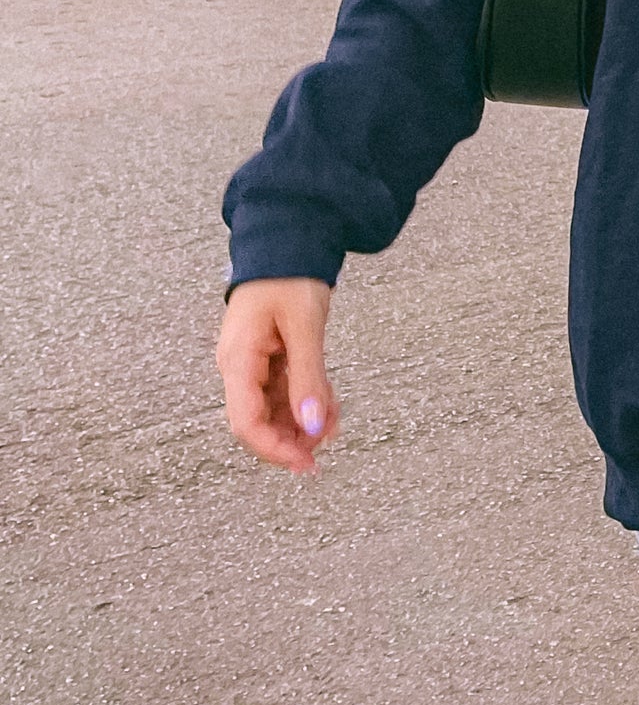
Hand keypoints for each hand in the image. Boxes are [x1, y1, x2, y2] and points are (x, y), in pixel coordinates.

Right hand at [218, 277, 339, 473]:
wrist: (287, 242)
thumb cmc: (289, 276)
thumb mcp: (304, 327)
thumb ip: (309, 377)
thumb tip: (313, 425)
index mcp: (238, 359)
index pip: (245, 423)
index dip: (274, 449)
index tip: (306, 463)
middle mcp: (239, 366)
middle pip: (259, 423)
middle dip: (294, 437)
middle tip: (329, 441)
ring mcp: (253, 364)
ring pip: (275, 410)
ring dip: (305, 421)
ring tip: (336, 418)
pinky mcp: (269, 359)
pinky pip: (285, 392)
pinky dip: (308, 401)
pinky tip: (329, 402)